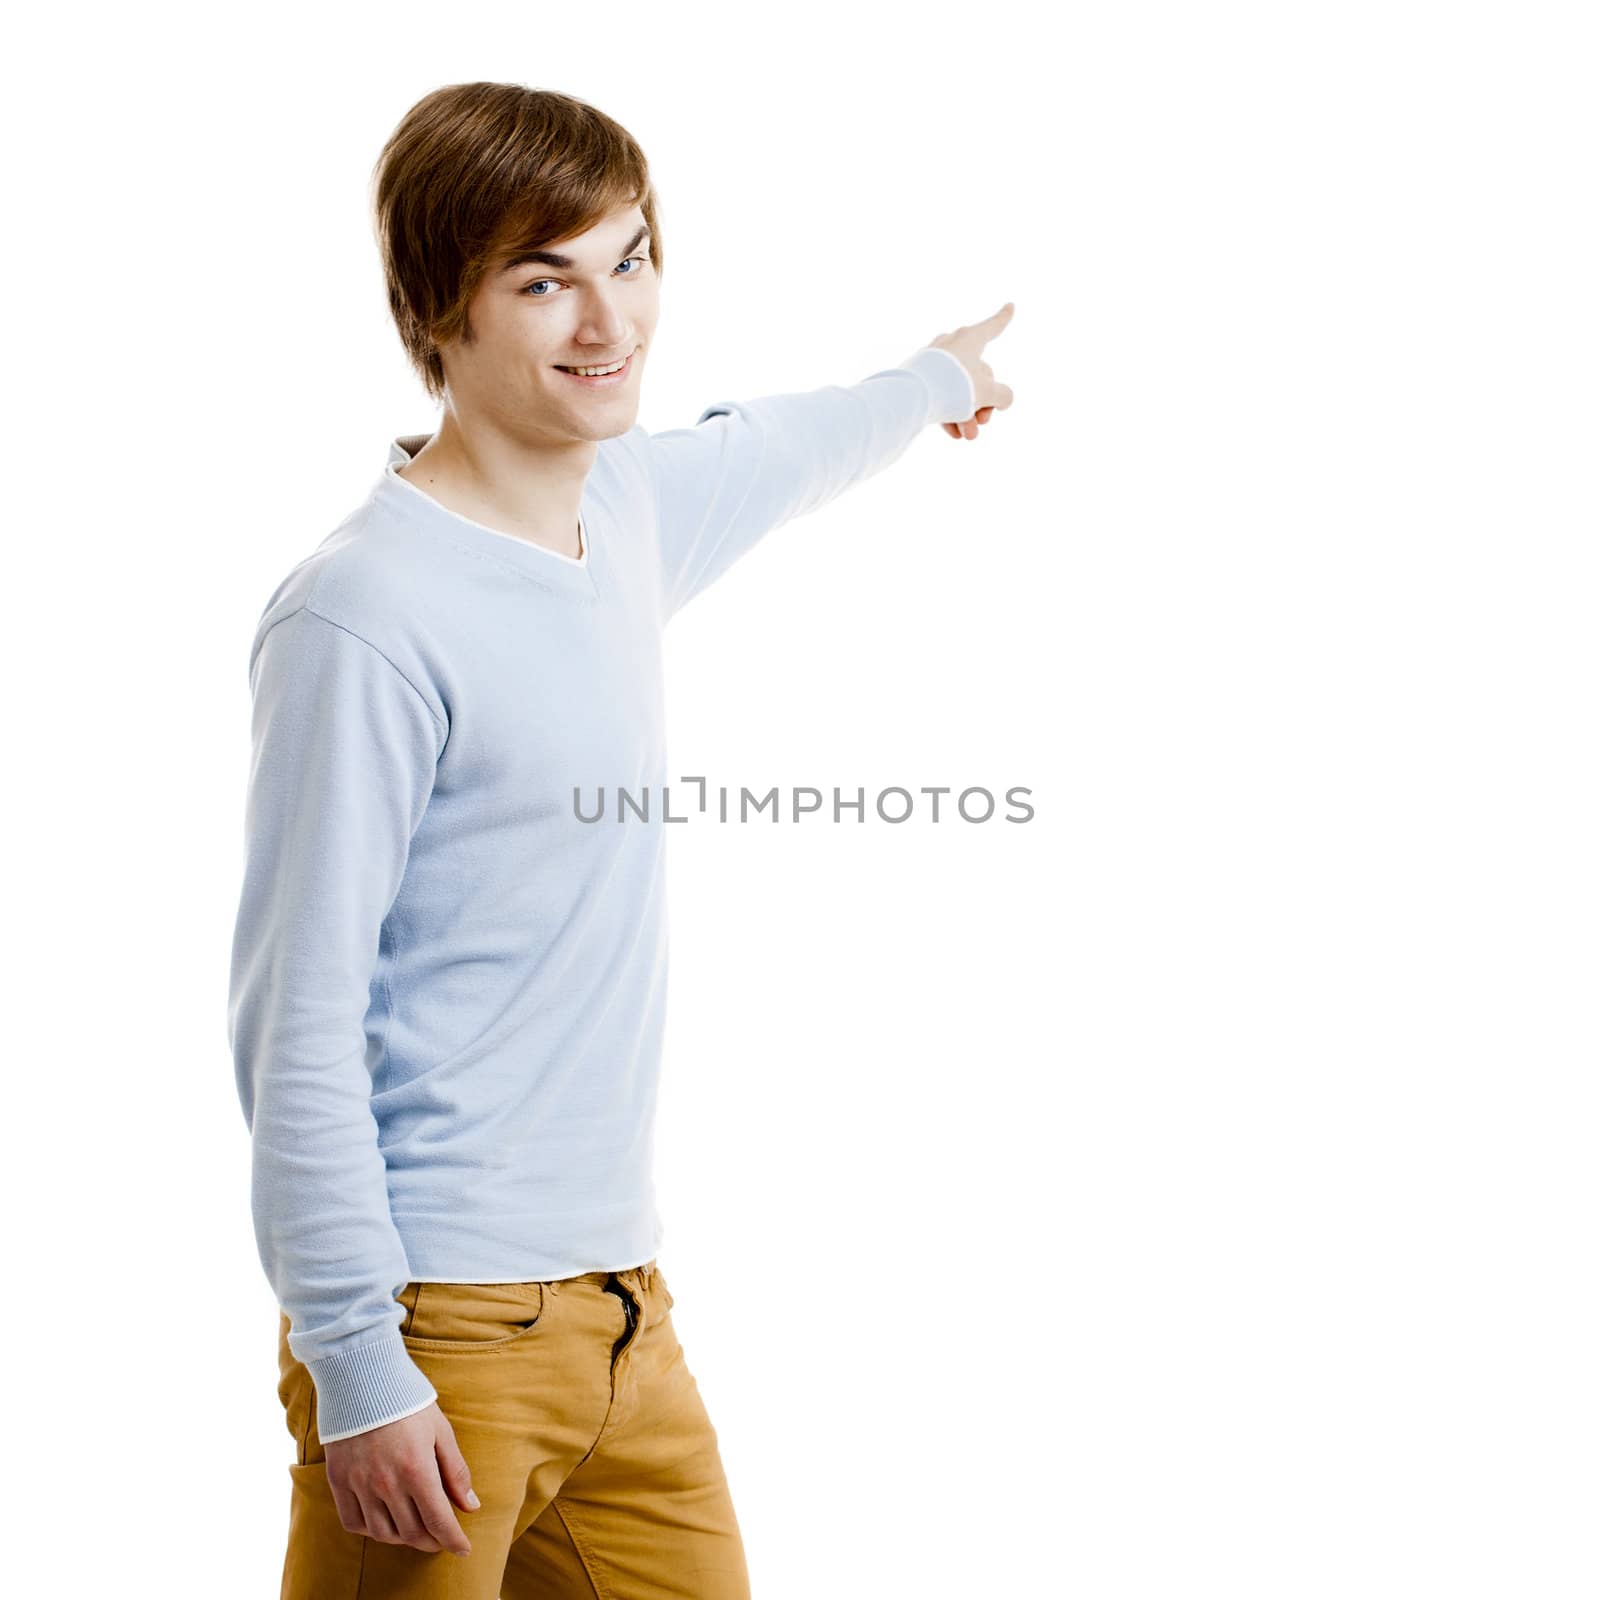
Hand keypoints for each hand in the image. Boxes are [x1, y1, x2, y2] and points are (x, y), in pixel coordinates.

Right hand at [324, 1401, 478, 1556]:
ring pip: (383, 1533)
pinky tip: (384, 1522)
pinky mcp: (338, 1481)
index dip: (453, 1540)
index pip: (438, 1521)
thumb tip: (470, 1506)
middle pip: (412, 1532)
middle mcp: (386, 1484)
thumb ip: (455, 1471)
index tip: (463, 1549)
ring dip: (403, 1538)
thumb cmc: (408, 1402)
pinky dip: (371, 1530)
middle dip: (431, 1541)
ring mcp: (359, 1485)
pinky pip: (353, 1522)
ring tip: (416, 1530)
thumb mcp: (441, 1431)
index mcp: (417, 1470)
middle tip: (441, 1539)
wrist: (362, 1378)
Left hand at [930, 301, 1015, 439]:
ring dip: (967, 415)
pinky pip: (940, 396)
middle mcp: (950, 345)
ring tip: (968, 436)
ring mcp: (932, 362)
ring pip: (958, 390)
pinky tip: (954, 434)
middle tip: (983, 423)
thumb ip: (1003, 395)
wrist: (911, 396)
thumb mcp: (988, 393)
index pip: (992, 327)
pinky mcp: (918, 379)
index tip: (1011, 305)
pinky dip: (949, 414)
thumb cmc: (954, 387)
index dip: (1003, 318)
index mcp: (969, 339)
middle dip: (983, 404)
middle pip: (976, 375)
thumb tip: (1002, 399)